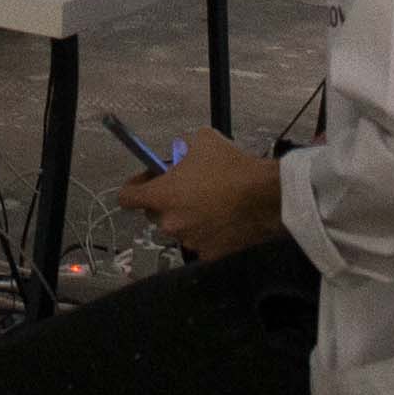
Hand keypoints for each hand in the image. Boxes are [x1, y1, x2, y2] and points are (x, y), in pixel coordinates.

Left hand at [109, 131, 279, 260]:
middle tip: (187, 187)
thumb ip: (181, 148)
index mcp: (161, 195)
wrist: (267, 196)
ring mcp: (188, 241)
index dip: (134, 187)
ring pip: (179, 227)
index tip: (147, 179)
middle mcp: (169, 222)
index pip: (127, 198)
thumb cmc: (232, 167)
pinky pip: (200, 241)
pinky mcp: (208, 254)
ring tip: (211, 202)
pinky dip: (207, 232)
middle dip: (166, 200)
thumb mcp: (202, 140)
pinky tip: (223, 218)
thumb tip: (179, 154)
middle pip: (154, 213)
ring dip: (187, 216)